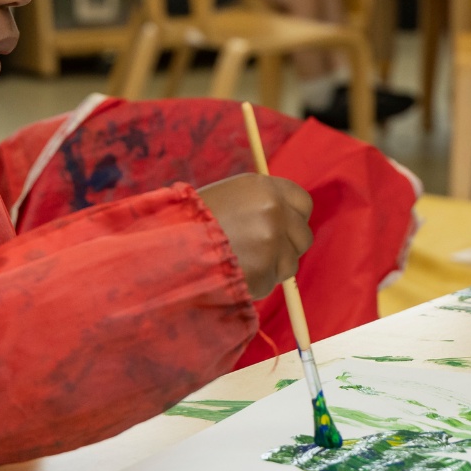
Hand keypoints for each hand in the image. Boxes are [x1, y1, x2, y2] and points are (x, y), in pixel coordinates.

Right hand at [198, 173, 313, 298]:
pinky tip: (233, 274)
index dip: (295, 219)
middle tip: (260, 254)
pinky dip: (258, 284)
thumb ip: (259, 205)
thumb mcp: (227, 198)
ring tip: (240, 263)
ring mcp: (272, 240)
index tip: (284, 230)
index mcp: (263, 187)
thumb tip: (288, 220)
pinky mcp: (266, 269)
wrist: (167, 249)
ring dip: (272, 268)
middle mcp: (273, 209)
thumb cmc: (191, 223)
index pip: (304, 203)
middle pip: (303, 235)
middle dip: (287, 248)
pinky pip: (272, 282)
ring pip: (291, 263)